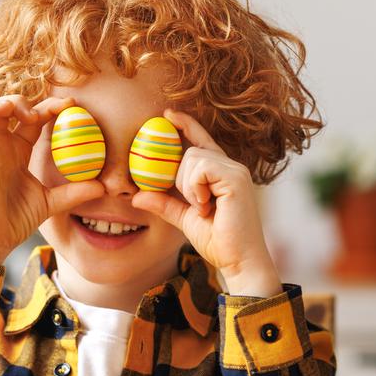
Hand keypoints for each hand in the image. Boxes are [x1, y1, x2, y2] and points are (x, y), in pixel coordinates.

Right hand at [0, 95, 103, 263]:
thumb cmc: (17, 220)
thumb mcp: (52, 202)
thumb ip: (74, 192)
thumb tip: (103, 188)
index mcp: (19, 150)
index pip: (34, 119)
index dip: (49, 107)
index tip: (71, 104)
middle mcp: (1, 146)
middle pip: (9, 108)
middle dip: (25, 102)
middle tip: (43, 111)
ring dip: (0, 102)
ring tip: (16, 108)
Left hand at [130, 110, 281, 296]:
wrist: (239, 261)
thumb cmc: (219, 241)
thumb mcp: (184, 219)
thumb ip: (164, 204)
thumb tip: (136, 196)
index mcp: (222, 173)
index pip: (202, 140)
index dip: (186, 124)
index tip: (167, 114)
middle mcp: (231, 167)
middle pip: (190, 151)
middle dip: (181, 178)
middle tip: (196, 205)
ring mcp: (235, 171)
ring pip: (193, 158)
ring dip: (188, 186)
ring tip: (203, 208)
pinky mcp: (235, 178)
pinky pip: (201, 168)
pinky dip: (195, 187)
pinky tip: (206, 205)